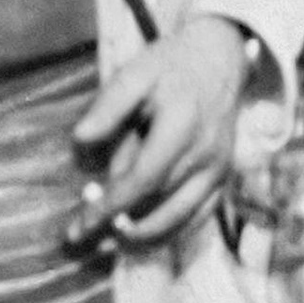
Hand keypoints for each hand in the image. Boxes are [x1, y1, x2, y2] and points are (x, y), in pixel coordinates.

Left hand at [69, 16, 252, 249]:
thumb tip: (79, 140)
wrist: (220, 60)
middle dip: (120, 227)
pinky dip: (171, 230)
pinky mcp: (224, 177)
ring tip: (107, 242)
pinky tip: (142, 235)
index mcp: (182, 127)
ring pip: (182, 218)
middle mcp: (207, 155)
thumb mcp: (134, 72)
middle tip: (84, 238)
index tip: (80, 225)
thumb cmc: (170, 65)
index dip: (110, 206)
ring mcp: (220, 170)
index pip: (142, 179)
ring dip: (145, 236)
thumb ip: (108, 106)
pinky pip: (198, 215)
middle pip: (160, 204)